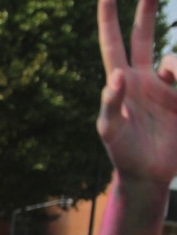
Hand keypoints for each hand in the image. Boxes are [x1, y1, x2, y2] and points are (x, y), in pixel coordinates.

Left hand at [97, 0, 176, 183]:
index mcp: (121, 82)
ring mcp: (165, 87)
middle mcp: (142, 78)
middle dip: (146, 11)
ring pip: (174, 59)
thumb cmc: (122, 153)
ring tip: (174, 90)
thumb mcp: (110, 130)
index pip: (113, 44)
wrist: (148, 174)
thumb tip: (118, 74)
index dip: (109, 20)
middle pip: (143, 36)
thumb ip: (110, 103)